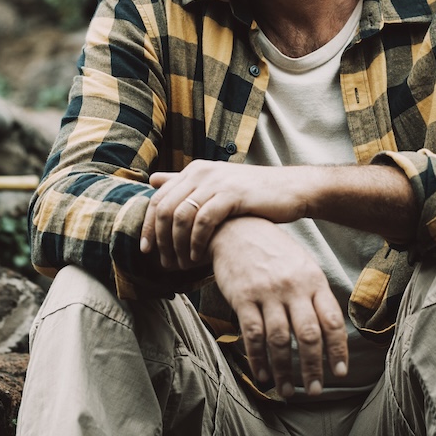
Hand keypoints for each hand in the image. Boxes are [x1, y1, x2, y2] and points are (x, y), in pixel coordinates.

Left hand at [140, 161, 309, 269]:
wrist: (290, 189)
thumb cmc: (252, 194)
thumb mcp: (216, 185)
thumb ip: (185, 183)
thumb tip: (153, 180)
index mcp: (194, 170)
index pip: (158, 199)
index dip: (147, 226)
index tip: (146, 250)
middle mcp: (201, 172)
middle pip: (165, 208)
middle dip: (160, 240)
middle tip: (164, 264)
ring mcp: (216, 182)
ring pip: (181, 215)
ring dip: (177, 245)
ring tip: (182, 265)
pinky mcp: (232, 194)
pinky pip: (204, 221)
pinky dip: (197, 242)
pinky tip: (199, 258)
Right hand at [209, 217, 347, 398]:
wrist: (237, 228)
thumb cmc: (273, 250)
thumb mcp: (302, 263)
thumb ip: (315, 294)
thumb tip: (330, 331)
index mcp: (313, 279)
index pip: (332, 320)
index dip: (338, 350)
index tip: (340, 373)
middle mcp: (293, 286)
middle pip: (309, 335)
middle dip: (313, 368)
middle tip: (314, 391)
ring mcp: (267, 292)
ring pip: (280, 340)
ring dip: (284, 371)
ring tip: (287, 391)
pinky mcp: (243, 297)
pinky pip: (253, 334)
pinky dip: (258, 359)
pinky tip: (262, 375)